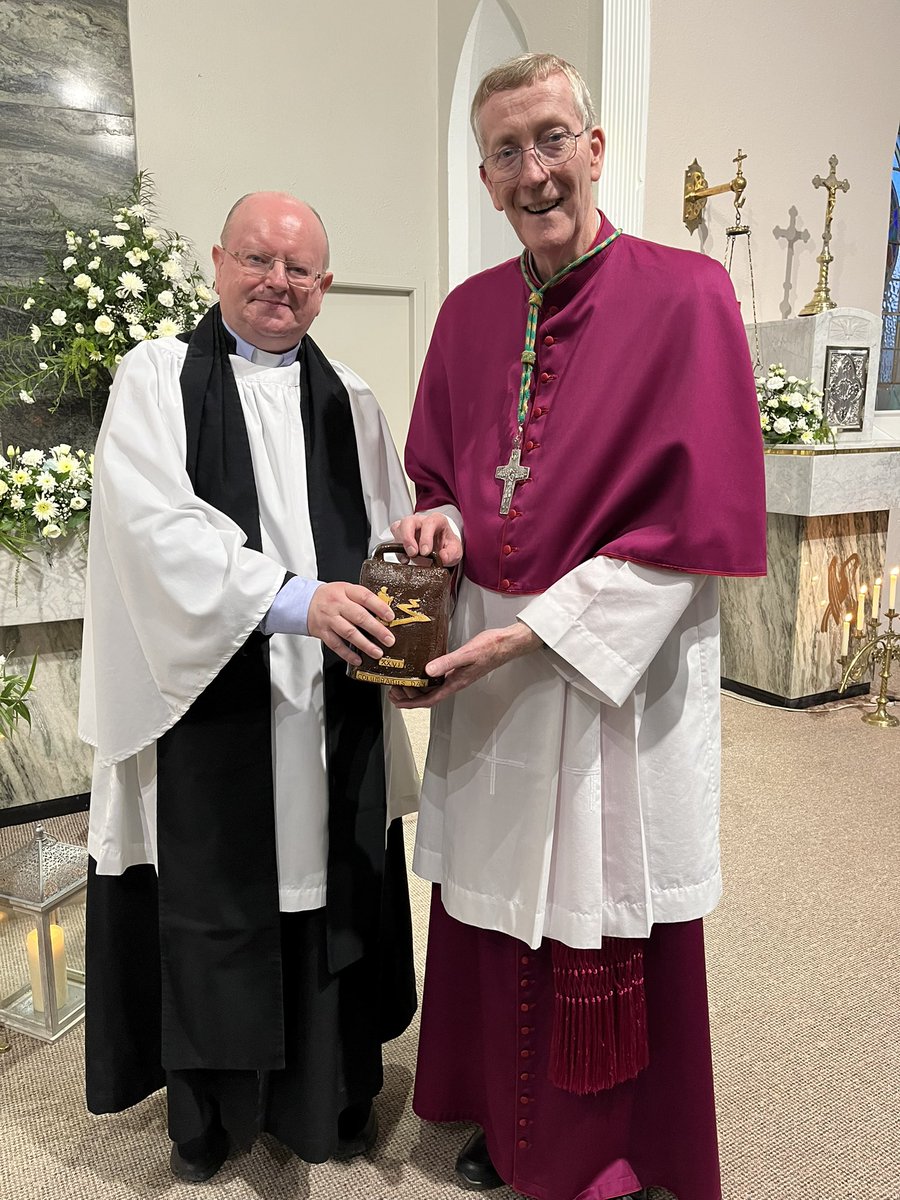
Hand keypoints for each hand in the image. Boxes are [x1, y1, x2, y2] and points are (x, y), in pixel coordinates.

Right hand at [307, 582, 395, 666]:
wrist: (305, 601)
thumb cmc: (331, 597)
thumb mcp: (347, 590)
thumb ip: (363, 600)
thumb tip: (385, 614)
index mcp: (346, 591)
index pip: (365, 597)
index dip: (379, 607)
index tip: (390, 617)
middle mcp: (337, 604)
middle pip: (359, 617)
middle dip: (377, 630)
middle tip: (389, 639)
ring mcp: (329, 619)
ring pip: (348, 632)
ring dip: (365, 644)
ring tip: (377, 652)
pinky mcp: (323, 632)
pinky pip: (336, 645)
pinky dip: (347, 654)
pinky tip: (358, 659)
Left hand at [389, 622, 540, 708]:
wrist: (506, 643)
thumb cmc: (490, 648)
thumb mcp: (466, 654)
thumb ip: (446, 663)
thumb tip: (427, 671)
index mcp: (455, 683)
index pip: (429, 700)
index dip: (411, 703)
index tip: (397, 702)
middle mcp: (454, 682)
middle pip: (427, 696)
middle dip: (409, 696)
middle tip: (393, 688)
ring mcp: (456, 676)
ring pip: (431, 688)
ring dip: (415, 687)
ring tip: (401, 681)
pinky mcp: (458, 668)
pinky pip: (438, 677)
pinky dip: (425, 677)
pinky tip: (419, 669)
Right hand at [390, 513, 461, 567]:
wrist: (441, 549)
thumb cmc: (447, 546)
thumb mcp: (455, 550)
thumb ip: (451, 553)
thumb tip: (443, 557)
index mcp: (436, 520)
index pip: (429, 523)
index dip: (426, 537)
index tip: (426, 552)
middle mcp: (421, 521)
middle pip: (408, 521)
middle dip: (408, 538)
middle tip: (413, 553)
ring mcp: (409, 527)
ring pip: (398, 528)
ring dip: (401, 543)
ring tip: (408, 557)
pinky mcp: (401, 535)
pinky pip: (393, 539)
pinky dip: (396, 550)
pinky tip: (404, 559)